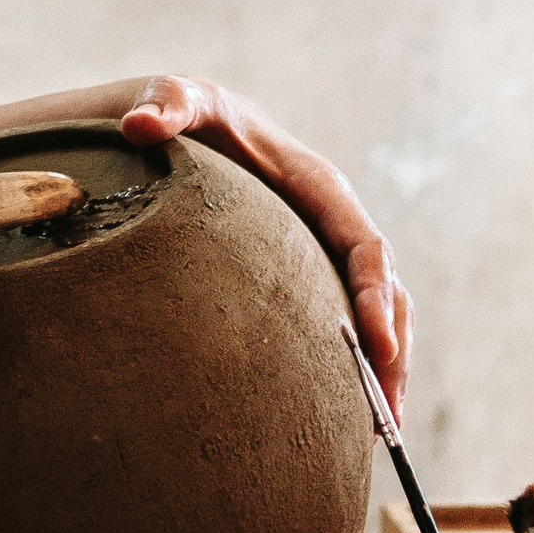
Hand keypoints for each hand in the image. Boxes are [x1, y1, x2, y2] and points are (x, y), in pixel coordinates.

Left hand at [120, 76, 411, 406]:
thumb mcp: (176, 101)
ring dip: (384, 371)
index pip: (364, 244)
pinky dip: (350, 366)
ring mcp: (318, 251)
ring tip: (382, 432)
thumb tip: (140, 124)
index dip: (376, 296)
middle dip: (393, 350)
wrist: (172, 124)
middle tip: (389, 413)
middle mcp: (329, 221)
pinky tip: (343, 416)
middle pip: (384, 289)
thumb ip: (166, 105)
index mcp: (316, 184)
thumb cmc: (181, 111)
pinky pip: (338, 321)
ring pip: (371, 314)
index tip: (377, 346)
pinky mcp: (299, 276)